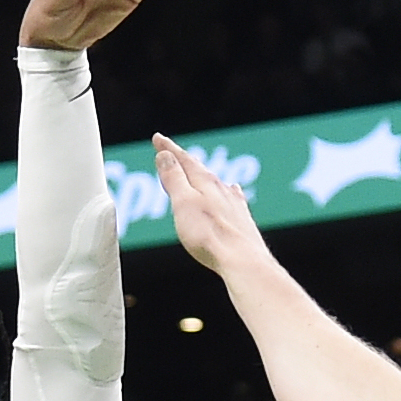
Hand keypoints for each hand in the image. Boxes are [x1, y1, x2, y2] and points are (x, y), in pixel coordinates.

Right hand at [153, 134, 267, 278]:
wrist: (243, 262)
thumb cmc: (210, 235)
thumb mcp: (183, 203)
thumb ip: (174, 179)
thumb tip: (165, 155)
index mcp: (205, 182)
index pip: (183, 159)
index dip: (169, 149)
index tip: (158, 139)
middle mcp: (221, 189)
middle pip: (199, 170)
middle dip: (183, 160)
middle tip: (171, 152)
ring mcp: (233, 205)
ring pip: (215, 183)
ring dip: (202, 176)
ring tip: (196, 169)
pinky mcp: (241, 221)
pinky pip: (231, 197)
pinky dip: (225, 190)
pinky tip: (233, 190)